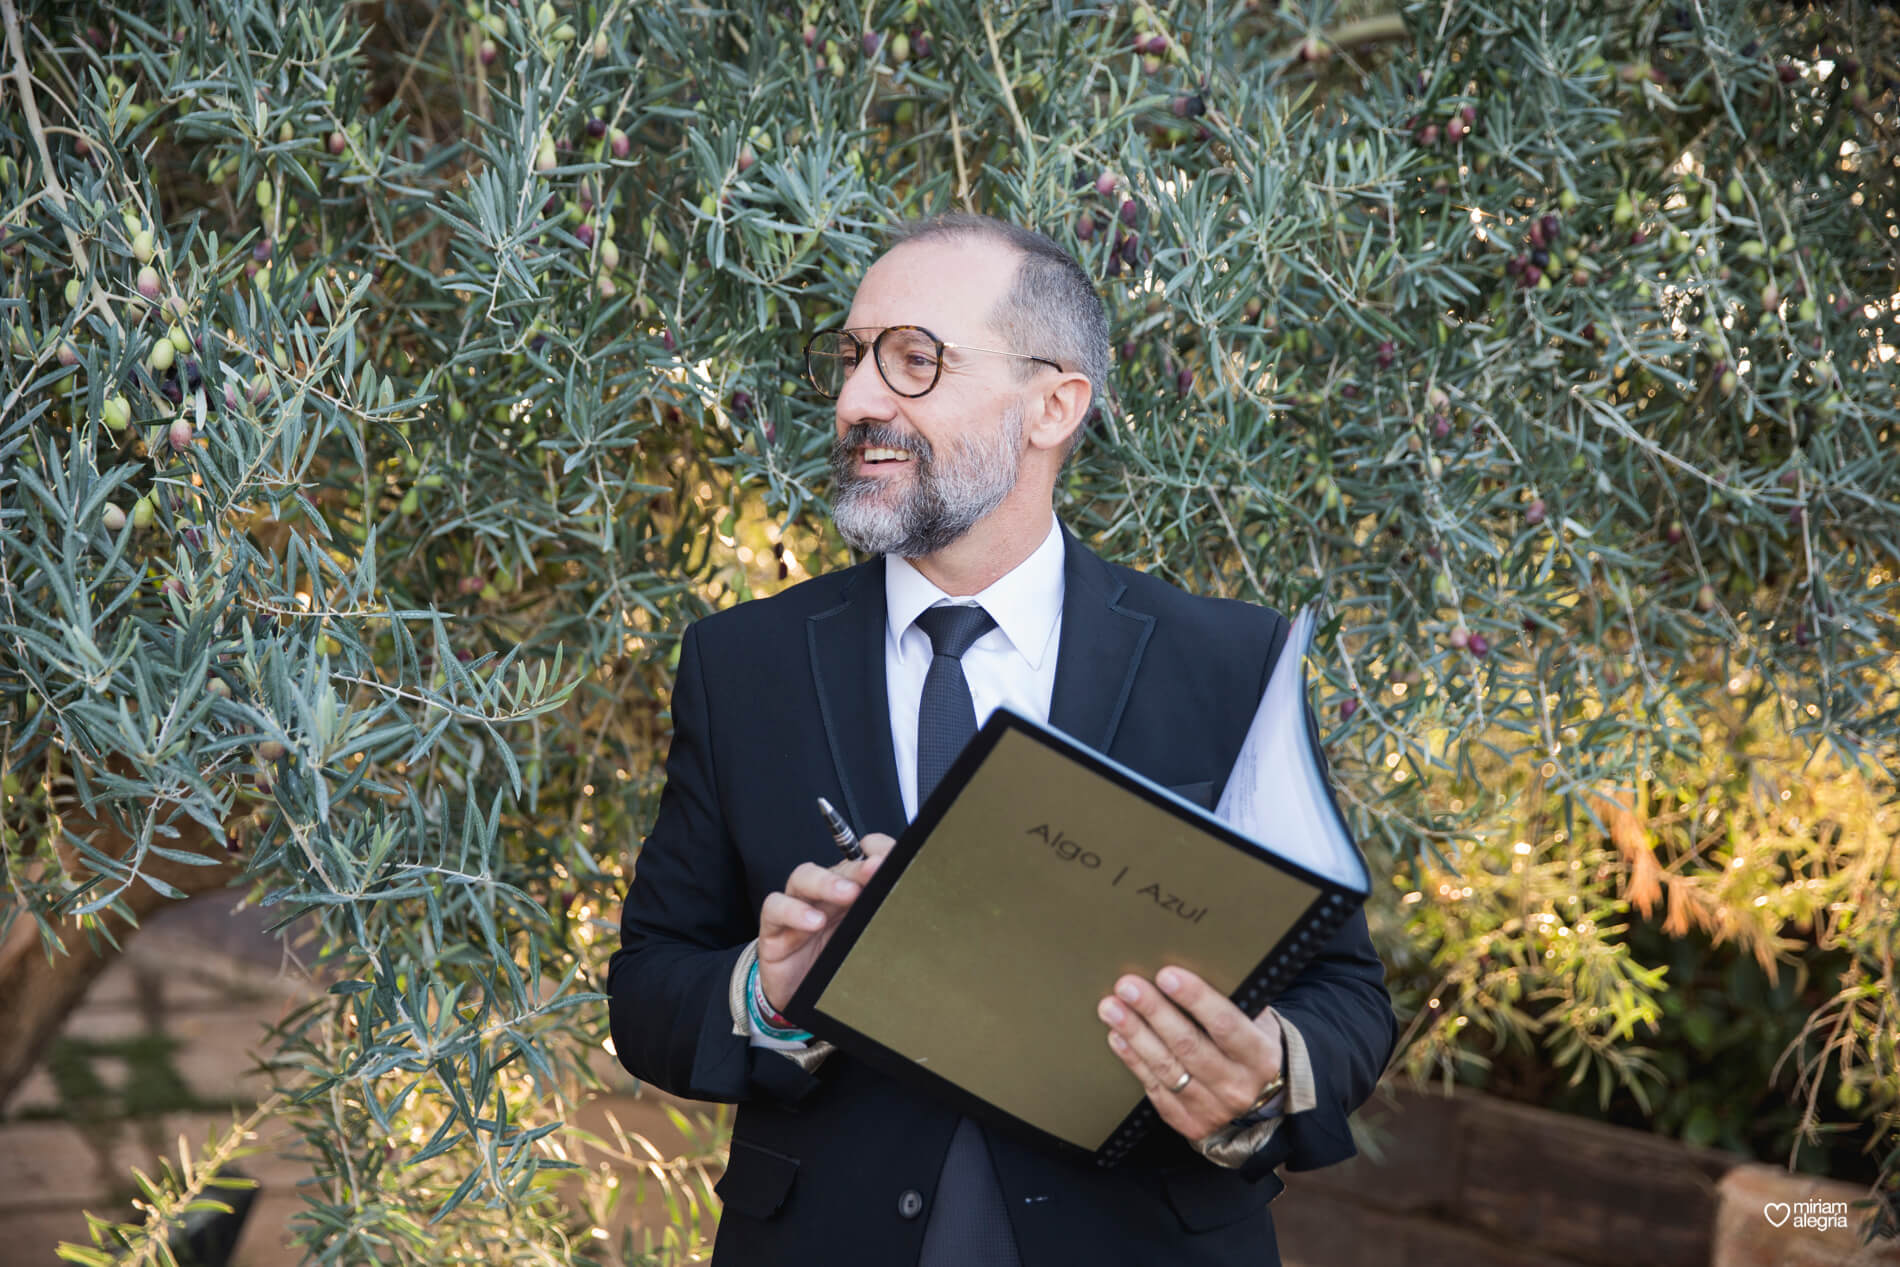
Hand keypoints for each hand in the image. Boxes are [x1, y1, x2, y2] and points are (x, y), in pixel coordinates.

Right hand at [757, 832, 894, 1013]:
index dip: (877, 850)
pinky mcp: (774, 927)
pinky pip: (776, 906)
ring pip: (804, 876)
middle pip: (838, 866)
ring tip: (847, 894)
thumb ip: (883, 922)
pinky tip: (812, 922)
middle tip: (875, 870)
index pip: (862, 858)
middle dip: (858, 867)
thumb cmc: (833, 969)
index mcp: (851, 893)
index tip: (894, 857)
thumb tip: (918, 909)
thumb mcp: (863, 946)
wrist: (797, 1000)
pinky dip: (793, 910)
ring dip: (827, 882)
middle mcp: (824, 895)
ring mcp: (798, 907)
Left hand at [1097, 965, 1283, 1141]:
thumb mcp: (1257, 1023)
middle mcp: (1238, 1086)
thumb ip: (1234, 1002)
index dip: (1195, 998)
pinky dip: (1133, 1060)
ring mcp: (1213, 1108)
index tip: (1167, 975)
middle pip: (1188, 1045)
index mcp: (1260, 1056)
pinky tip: (1118, 1037)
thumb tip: (1195, 964)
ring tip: (1112, 1008)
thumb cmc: (1250, 1046)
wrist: (1260, 1100)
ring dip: (1135, 1034)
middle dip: (1154, 1012)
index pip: (1226, 1024)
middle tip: (1127, 987)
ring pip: (1166, 1068)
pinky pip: (1155, 1088)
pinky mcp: (1189, 1122)